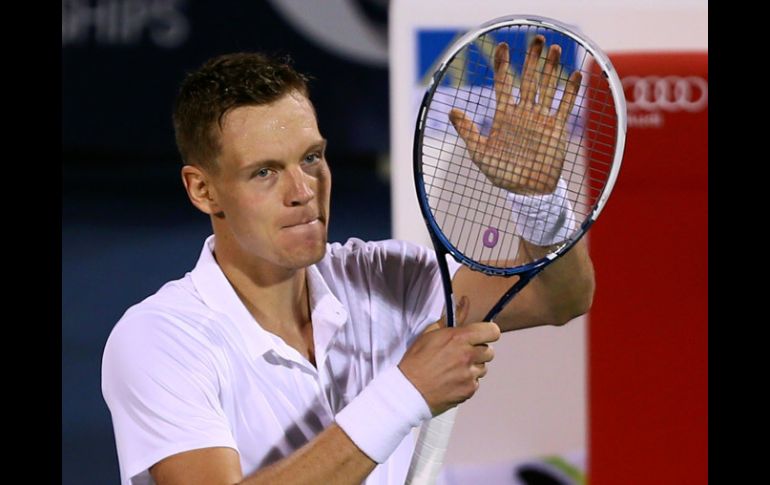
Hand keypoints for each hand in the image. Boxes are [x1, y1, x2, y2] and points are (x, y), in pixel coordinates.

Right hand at [399, 297, 500, 414]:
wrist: (409, 389)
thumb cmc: (417, 360)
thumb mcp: (431, 332)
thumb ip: (453, 316)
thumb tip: (465, 301)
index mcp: (459, 338)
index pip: (493, 332)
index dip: (488, 333)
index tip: (481, 336)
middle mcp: (468, 355)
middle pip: (489, 351)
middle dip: (478, 352)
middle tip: (462, 355)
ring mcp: (470, 374)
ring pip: (483, 368)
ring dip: (473, 367)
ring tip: (454, 369)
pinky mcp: (469, 389)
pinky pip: (476, 383)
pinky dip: (467, 382)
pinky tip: (452, 380)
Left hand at [448, 36, 581, 194]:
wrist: (526, 191)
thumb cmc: (502, 173)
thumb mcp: (479, 153)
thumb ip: (467, 131)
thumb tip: (451, 110)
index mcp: (504, 115)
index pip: (503, 83)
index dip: (502, 65)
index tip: (502, 46)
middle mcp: (523, 112)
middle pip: (528, 78)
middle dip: (531, 59)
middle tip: (536, 38)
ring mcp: (541, 119)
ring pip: (547, 87)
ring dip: (551, 68)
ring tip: (555, 49)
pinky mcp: (556, 128)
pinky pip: (564, 105)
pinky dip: (570, 91)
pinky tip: (575, 75)